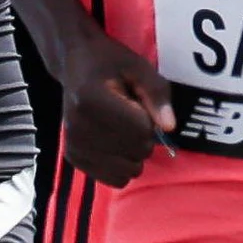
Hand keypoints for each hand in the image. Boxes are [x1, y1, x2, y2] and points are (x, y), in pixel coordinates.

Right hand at [56, 15, 173, 187]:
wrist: (74, 63)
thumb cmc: (110, 63)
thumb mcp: (138, 67)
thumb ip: (157, 94)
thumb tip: (169, 128)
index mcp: (92, 100)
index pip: (142, 130)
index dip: (149, 118)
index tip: (136, 102)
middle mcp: (77, 127)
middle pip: (136, 152)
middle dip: (143, 136)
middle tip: (127, 113)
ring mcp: (73, 145)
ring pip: (127, 171)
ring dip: (133, 154)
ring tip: (120, 128)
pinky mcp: (72, 159)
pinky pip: (114, 179)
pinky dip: (121, 165)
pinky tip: (112, 143)